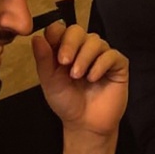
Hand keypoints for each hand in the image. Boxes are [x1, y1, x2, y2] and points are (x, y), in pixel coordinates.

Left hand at [34, 22, 128, 143]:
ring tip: (78, 76)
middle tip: (64, 62)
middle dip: (70, 43)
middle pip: (77, 30)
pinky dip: (100, 64)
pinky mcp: (118, 65)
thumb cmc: (67, 103)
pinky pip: (111, 55)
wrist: (85, 124)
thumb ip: (44, 60)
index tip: (52, 48)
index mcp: (64, 50)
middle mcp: (83, 49)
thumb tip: (36, 37)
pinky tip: (93, 78)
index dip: (56, 34)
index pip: (60, 29)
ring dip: (84, 57)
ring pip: (95, 41)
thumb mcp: (50, 82)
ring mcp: (102, 55)